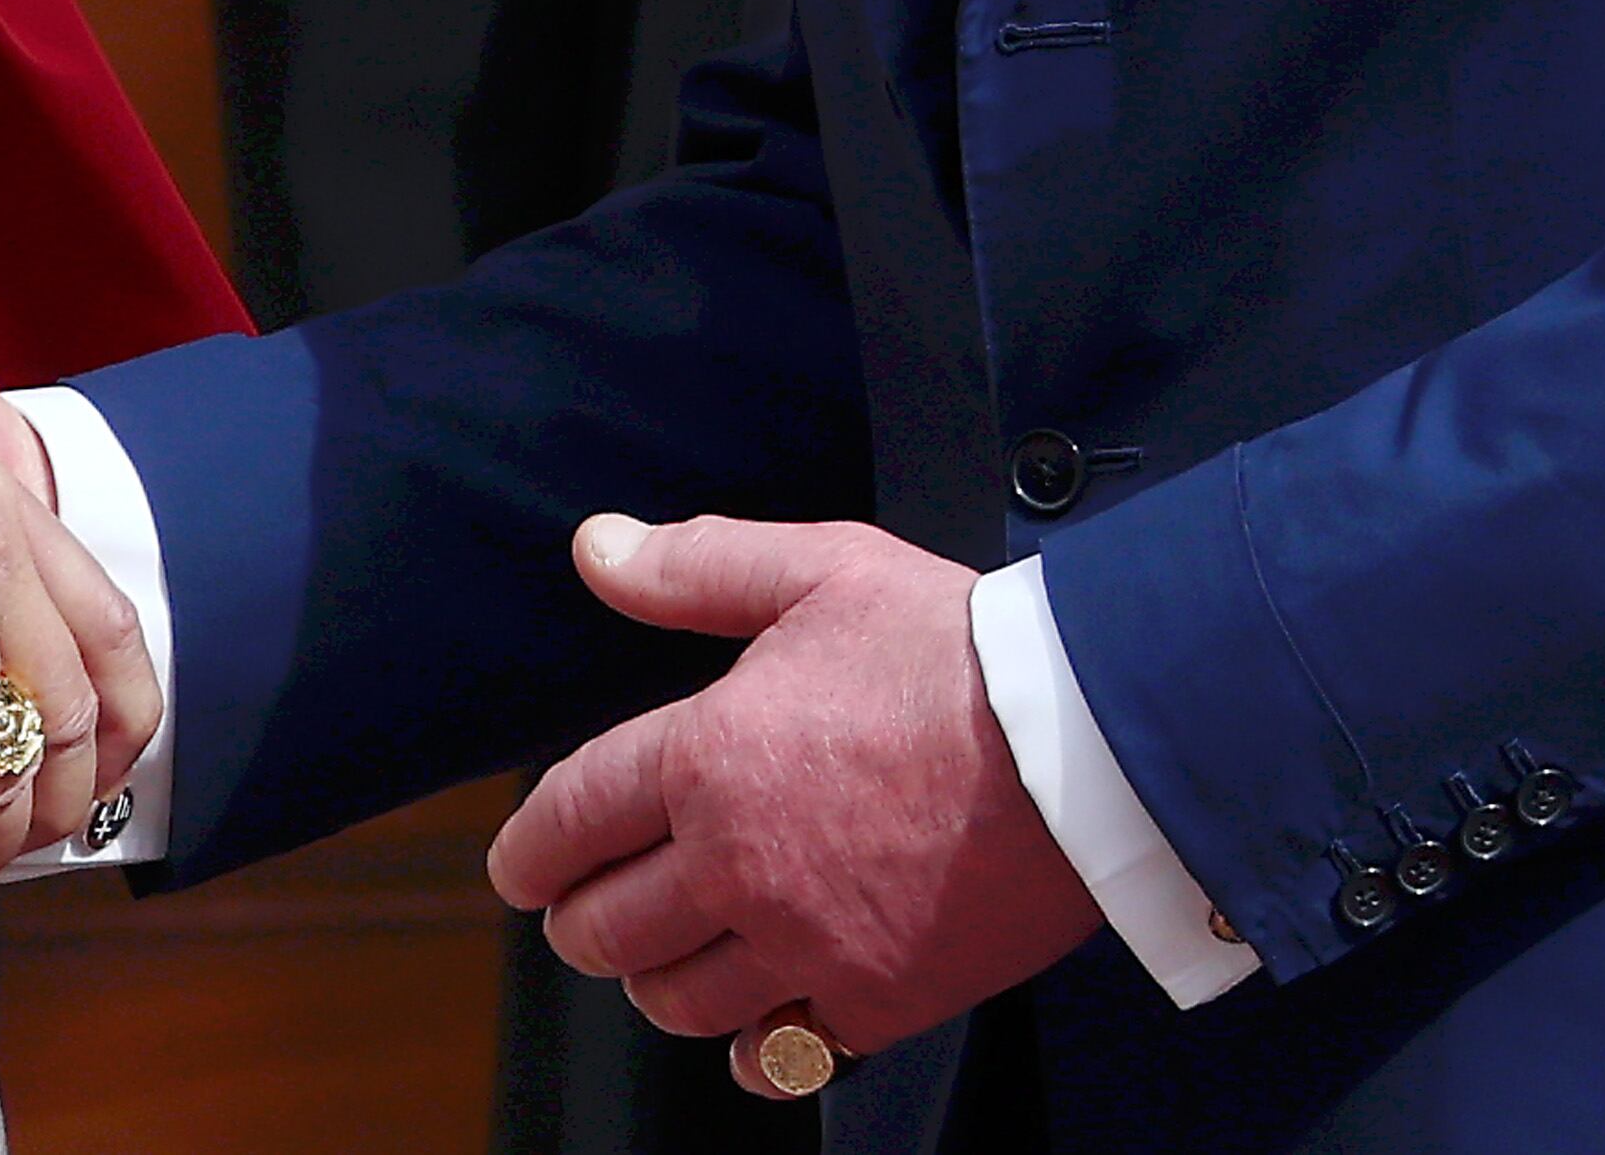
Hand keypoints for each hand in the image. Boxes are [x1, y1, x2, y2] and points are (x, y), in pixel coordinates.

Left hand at [487, 514, 1098, 1058]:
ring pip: (678, 1002)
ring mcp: (805, 945)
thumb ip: (692, 567)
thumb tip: (594, 547)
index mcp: (705, 758)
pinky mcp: (876, 1002)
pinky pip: (778, 1056)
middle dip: (579, 921)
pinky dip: (754, 1048)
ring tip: (668, 957)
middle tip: (587, 911)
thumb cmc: (955, 651)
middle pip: (606, 929)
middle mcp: (737, 865)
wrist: (1088, 744)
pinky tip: (756, 1025)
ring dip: (656, 983)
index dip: (526, 853)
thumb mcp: (815, 569)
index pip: (569, 822)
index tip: (515, 869)